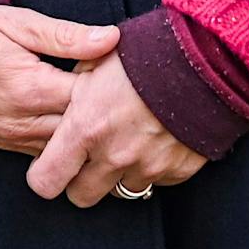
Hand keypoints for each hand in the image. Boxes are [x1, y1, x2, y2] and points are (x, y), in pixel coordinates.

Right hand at [0, 5, 119, 155]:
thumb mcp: (22, 24)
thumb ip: (67, 36)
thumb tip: (111, 38)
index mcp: (31, 88)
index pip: (88, 99)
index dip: (110, 88)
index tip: (122, 73)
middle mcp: (23, 122)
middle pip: (80, 131)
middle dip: (101, 115)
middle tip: (120, 96)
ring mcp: (13, 138)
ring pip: (64, 149)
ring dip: (83, 133)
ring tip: (101, 111)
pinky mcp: (5, 146)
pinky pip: (44, 153)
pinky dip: (62, 142)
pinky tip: (75, 126)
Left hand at [27, 51, 206, 207]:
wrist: (204, 58)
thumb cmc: (146, 52)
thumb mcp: (99, 58)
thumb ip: (75, 84)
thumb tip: (64, 97)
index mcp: (85, 127)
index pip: (45, 180)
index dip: (45, 173)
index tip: (52, 161)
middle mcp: (113, 155)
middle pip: (80, 196)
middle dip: (80, 179)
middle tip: (90, 154)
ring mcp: (146, 167)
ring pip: (119, 191)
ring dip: (119, 172)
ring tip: (129, 138)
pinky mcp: (175, 172)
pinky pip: (153, 182)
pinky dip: (151, 167)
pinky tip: (156, 137)